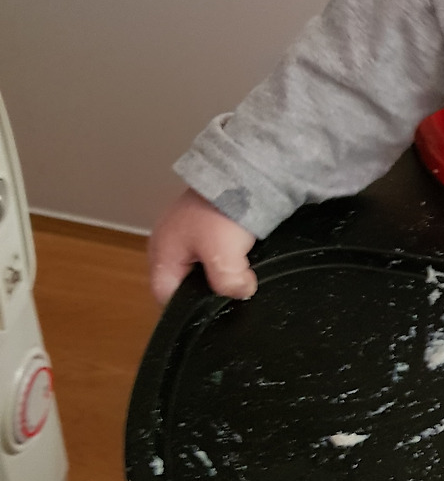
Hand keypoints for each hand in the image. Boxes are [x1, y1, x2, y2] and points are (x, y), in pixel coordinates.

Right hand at [148, 188, 256, 305]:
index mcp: (163, 253)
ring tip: (239, 270)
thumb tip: (241, 292)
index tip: (213, 308)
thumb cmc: (222, 211)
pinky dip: (227, 251)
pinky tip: (243, 251)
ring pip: (201, 263)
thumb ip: (228, 283)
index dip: (188, 307)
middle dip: (208, 287)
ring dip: (220, 268)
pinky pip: (213, 246)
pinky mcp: (204, 221)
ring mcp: (185, 230)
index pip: (165, 295)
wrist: (241, 172)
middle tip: (230, 288)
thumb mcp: (223, 256)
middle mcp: (169, 242)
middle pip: (184, 280)